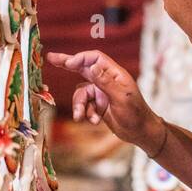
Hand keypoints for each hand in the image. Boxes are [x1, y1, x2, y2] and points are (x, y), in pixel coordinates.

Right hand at [47, 50, 163, 149]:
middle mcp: (106, 81)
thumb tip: (91, 67)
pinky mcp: (98, 106)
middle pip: (83, 68)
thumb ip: (105, 82)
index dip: (81, 58)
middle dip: (67, 64)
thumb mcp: (121, 97)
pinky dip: (86, 113)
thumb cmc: (136, 114)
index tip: (68, 63)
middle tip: (51, 58)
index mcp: (115, 74)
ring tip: (81, 117)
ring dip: (79, 106)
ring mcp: (101, 93)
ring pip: (81, 94)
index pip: (95, 59)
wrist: (140, 133)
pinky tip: (95, 121)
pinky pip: (84, 106)